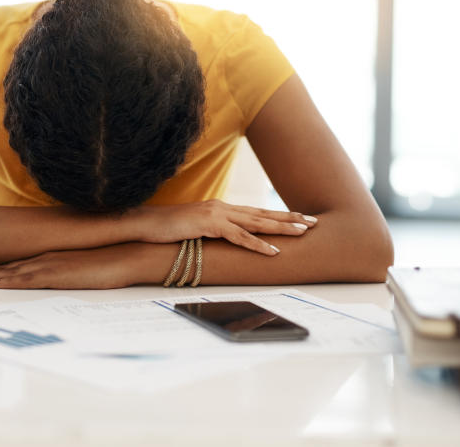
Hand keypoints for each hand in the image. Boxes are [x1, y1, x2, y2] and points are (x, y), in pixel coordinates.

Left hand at [0, 244, 147, 288]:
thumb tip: (56, 279)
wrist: (128, 254)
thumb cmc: (108, 261)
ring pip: (8, 272)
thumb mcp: (80, 267)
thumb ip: (65, 270)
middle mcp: (43, 259)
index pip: (12, 263)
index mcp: (48, 257)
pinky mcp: (57, 274)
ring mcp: (48, 265)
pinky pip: (26, 279)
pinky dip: (6, 281)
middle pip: (3, 267)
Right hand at [131, 200, 316, 255]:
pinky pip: (239, 237)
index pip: (256, 212)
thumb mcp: (195, 228)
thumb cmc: (168, 228)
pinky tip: (273, 251)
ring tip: (303, 232)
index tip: (300, 218)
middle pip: (262, 213)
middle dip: (290, 218)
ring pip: (256, 222)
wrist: (146, 223)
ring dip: (281, 228)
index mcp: (221, 209)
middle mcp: (223, 208)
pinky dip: (258, 244)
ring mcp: (216, 214)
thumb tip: (226, 241)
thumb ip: (213, 231)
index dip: (279, 215)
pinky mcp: (209, 225)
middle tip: (313, 222)